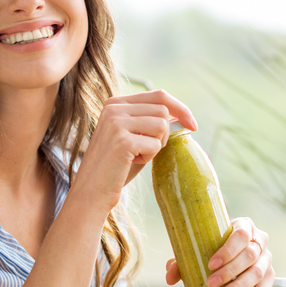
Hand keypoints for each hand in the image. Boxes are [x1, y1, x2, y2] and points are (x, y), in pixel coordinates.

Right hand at [73, 90, 197, 213]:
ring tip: (136, 156)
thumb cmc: (115, 167)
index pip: (159, 95)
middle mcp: (114, 108)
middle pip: (162, 110)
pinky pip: (155, 144)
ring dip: (156, 145)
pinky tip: (131, 162)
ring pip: (161, 125)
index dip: (180, 108)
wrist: (92, 191)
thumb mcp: (133, 138)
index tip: (193, 125)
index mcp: (115, 103)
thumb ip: (151, 122)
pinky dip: (149, 157)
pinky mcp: (122, 140)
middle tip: (148, 151)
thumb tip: (180, 116)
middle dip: (164, 134)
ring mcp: (116, 122)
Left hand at [165, 217, 273, 286]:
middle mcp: (259, 241)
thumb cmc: (208, 253)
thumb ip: (179, 263)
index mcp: (243, 226)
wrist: (223, 264)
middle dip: (230, 271)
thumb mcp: (193, 254)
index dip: (228, 249)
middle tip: (211, 283)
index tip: (211, 264)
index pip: (241, 235)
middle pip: (250, 255)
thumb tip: (169, 277)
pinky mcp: (270, 278)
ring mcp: (266, 260)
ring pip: (257, 274)